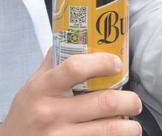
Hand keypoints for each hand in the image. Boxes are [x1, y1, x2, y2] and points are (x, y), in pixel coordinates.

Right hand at [0, 50, 141, 135]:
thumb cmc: (27, 110)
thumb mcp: (34, 83)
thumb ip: (56, 61)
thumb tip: (80, 33)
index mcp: (43, 87)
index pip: (76, 68)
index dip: (103, 63)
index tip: (117, 64)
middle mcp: (50, 112)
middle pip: (105, 102)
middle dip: (129, 101)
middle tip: (134, 102)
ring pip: (109, 129)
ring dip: (129, 128)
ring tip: (132, 125)